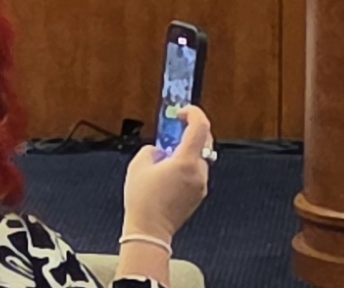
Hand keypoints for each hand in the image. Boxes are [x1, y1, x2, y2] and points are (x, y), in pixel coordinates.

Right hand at [119, 105, 212, 254]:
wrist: (149, 231)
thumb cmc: (142, 201)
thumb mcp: (138, 165)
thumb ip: (152, 149)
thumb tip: (160, 150)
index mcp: (186, 161)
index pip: (200, 127)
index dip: (193, 113)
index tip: (182, 111)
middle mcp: (199, 172)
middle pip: (205, 141)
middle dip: (191, 131)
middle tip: (175, 129)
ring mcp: (201, 184)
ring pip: (200, 157)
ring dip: (187, 151)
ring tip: (166, 157)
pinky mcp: (199, 195)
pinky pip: (196, 172)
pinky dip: (187, 166)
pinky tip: (169, 174)